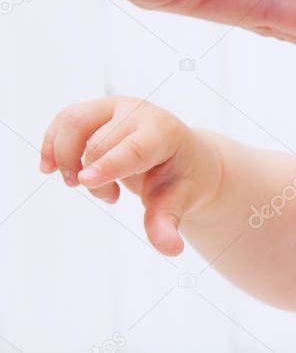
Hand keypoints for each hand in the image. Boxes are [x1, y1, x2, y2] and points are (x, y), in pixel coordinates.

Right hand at [40, 96, 220, 256]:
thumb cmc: (179, 180)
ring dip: (66, 158)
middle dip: (93, 178)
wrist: (182, 157)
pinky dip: (52, 144)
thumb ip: (166, 223)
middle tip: (110, 196)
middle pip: (99, 144)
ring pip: (74, 123)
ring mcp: (118, 107)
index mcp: (165, 133)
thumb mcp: (177, 202)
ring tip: (77, 183)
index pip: (134, 148)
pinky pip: (65, 120)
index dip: (109, 164)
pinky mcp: (98, 110)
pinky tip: (50, 168)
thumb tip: (171, 250)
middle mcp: (141, 113)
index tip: (83, 182)